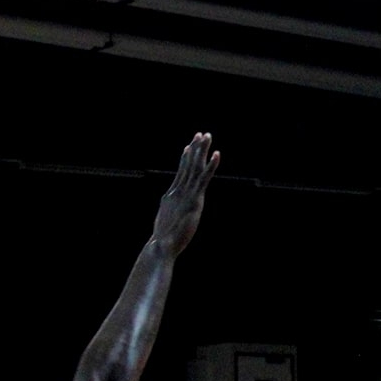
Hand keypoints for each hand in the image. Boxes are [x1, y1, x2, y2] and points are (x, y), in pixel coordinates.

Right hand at [152, 133, 218, 253]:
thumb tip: (168, 213)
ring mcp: (186, 194)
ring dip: (201, 150)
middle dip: (194, 148)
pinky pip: (204, 178)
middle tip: (200, 134)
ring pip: (195, 167)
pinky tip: (217, 154)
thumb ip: (170, 215)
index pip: (180, 173)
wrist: (163, 246)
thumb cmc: (164, 240)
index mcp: (171, 196)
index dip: (186, 159)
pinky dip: (210, 166)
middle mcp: (178, 191)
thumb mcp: (166, 223)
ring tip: (206, 136)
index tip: (189, 146)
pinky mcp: (194, 200)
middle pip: (188, 165)